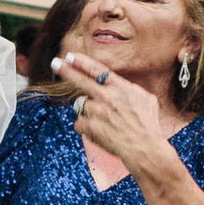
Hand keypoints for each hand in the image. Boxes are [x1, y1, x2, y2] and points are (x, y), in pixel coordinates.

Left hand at [55, 50, 178, 175]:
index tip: (70, 56)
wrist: (144, 148)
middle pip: (80, 81)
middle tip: (55, 63)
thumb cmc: (148, 124)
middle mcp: (106, 96)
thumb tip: (123, 85)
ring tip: (105, 122)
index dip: (82, 62)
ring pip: (82, 106)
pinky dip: (86, 127)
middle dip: (66, 70)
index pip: (97, 70)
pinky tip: (100, 132)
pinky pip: (79, 123)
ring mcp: (96, 111)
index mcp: (120, 87)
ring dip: (89, 112)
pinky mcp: (90, 127)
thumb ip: (131, 89)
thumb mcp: (147, 99)